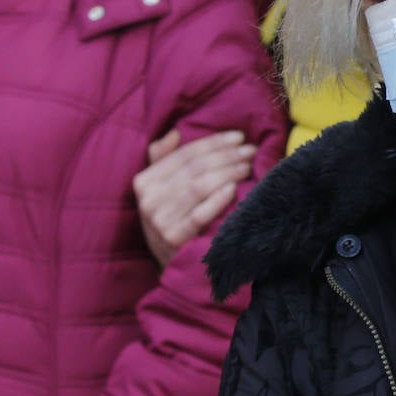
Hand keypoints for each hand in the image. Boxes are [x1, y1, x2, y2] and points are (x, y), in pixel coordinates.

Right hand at [133, 128, 255, 267]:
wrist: (171, 261)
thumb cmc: (173, 217)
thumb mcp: (162, 188)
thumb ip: (163, 158)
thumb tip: (174, 134)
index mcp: (144, 181)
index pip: (184, 154)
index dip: (214, 143)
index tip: (239, 137)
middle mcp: (148, 200)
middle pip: (195, 169)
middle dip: (227, 156)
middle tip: (250, 150)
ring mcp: (159, 221)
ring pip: (199, 187)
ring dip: (228, 173)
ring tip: (247, 166)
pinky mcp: (173, 240)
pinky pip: (199, 215)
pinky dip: (217, 199)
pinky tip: (234, 189)